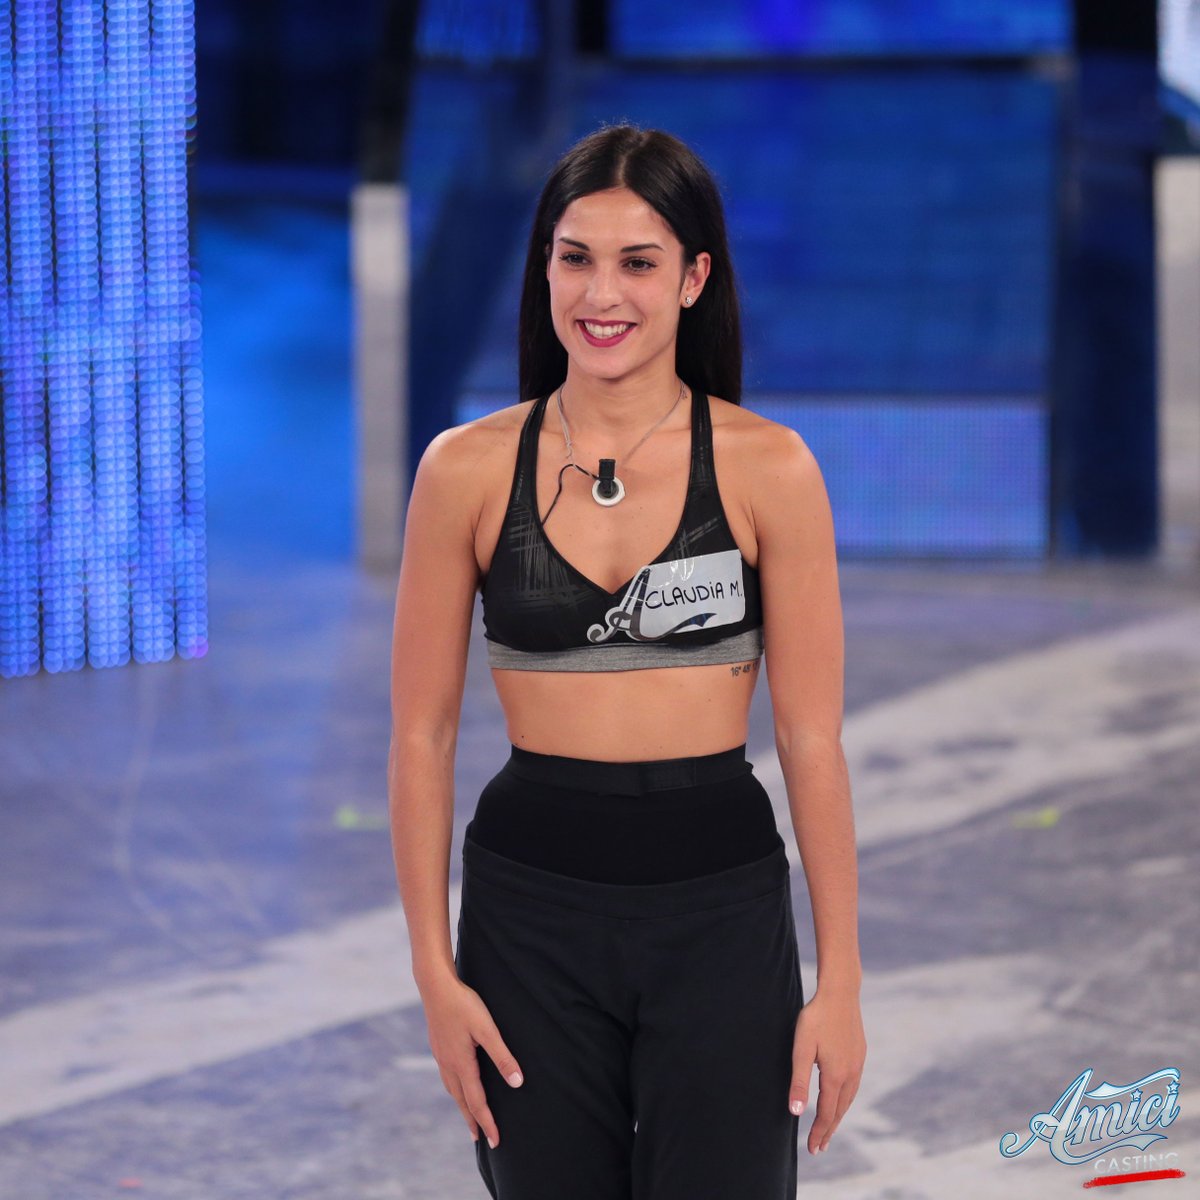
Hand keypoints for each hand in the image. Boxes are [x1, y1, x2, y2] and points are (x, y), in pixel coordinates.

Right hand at [419, 971, 524, 1148]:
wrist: (435, 986)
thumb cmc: (464, 1005)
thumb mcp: (487, 1029)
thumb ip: (502, 1056)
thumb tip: (517, 1083)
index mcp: (461, 1064)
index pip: (477, 1102)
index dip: (487, 1122)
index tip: (495, 1141)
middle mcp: (448, 1064)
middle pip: (462, 1100)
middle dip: (473, 1120)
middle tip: (481, 1139)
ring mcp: (440, 1055)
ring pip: (452, 1089)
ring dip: (463, 1106)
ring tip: (470, 1117)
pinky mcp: (438, 1046)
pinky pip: (447, 1077)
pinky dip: (455, 1089)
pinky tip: (458, 1083)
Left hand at [788, 987, 865, 1154]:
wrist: (840, 992)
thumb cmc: (816, 1018)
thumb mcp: (801, 1049)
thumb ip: (799, 1082)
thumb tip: (796, 1112)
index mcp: (835, 1076)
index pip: (826, 1113)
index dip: (819, 1132)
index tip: (813, 1149)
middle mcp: (851, 1074)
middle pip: (840, 1110)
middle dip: (829, 1129)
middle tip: (820, 1147)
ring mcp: (858, 1063)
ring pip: (848, 1098)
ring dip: (838, 1115)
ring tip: (829, 1126)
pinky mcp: (860, 1053)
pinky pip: (853, 1085)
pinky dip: (845, 1099)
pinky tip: (841, 1097)